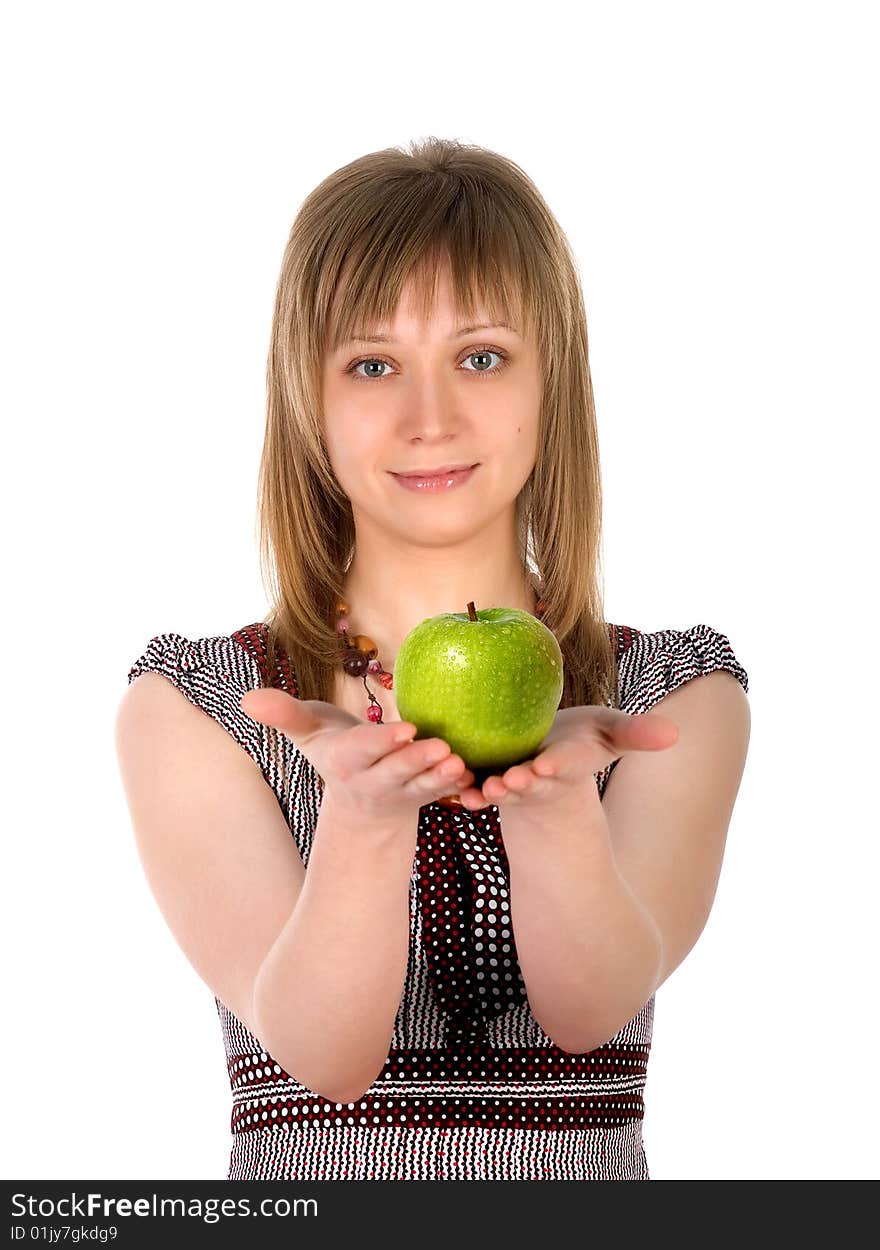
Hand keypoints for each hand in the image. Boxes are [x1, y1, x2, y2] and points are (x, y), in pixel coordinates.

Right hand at [238, 689, 475, 823]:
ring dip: (440, 777)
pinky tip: (473, 775)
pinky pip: (440, 794)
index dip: (382, 743)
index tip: (405, 729)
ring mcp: (399, 791)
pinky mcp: (423, 796)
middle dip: (416, 761)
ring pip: (421, 786)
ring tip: (459, 763)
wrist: (357, 794)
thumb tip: (247, 698)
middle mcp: (371, 780)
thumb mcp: (307, 729)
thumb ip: (284, 714)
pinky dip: (456, 788)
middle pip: (395, 771)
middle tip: (441, 747)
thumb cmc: (333, 746)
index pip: (363, 751)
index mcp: (344, 760)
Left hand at [454, 705, 679, 817]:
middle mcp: (540, 777)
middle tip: (509, 781)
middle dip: (522, 784)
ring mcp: (513, 784)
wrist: (544, 758)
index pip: (565, 764)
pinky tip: (454, 791)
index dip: (556, 766)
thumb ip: (636, 733)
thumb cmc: (579, 739)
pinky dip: (465, 791)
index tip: (546, 766)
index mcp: (568, 762)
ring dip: (490, 792)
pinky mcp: (488, 783)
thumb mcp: (608, 732)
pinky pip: (473, 789)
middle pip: (531, 782)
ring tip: (480, 790)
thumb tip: (675, 734)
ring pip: (501, 790)